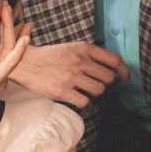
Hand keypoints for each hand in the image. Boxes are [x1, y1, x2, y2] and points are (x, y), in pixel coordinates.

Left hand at [0, 1, 28, 140]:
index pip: (3, 48)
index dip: (7, 29)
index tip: (6, 13)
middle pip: (8, 45)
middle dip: (8, 23)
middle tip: (7, 4)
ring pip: (10, 49)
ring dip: (10, 27)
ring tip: (8, 10)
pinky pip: (10, 64)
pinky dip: (18, 50)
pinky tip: (24, 38)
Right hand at [10, 27, 128, 108]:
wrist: (24, 63)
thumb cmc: (49, 57)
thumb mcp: (70, 47)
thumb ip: (88, 54)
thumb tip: (109, 66)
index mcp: (83, 48)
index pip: (114, 60)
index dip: (124, 71)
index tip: (125, 78)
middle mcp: (79, 62)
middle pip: (108, 78)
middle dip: (105, 83)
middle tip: (95, 84)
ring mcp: (71, 77)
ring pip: (99, 90)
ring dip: (94, 93)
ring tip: (84, 91)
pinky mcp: (62, 92)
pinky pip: (86, 102)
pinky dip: (85, 103)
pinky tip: (78, 99)